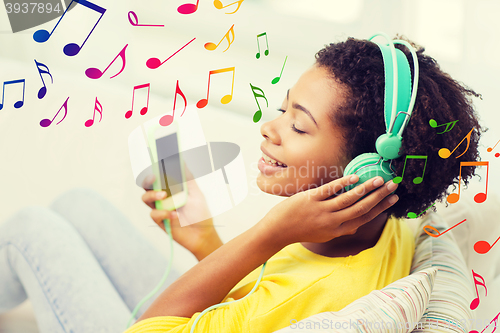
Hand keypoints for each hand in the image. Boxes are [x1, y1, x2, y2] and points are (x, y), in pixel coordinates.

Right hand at [141, 168, 222, 260]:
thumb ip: (187, 177)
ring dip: (152, 195)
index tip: (155, 160)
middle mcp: (162, 196)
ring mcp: (159, 208)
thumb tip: (181, 160)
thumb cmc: (199, 212)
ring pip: (146, 198)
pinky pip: (155, 214)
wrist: (202, 233)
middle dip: (147, 178)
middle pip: (146, 185)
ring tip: (163, 195)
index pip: (157, 175)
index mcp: (169, 187)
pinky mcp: (160, 221)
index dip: (153, 167)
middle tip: (154, 176)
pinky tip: (176, 215)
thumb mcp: (195, 192)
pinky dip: (164, 213)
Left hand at [261, 174, 398, 245]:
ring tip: (380, 179)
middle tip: (393, 185)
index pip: (364, 218)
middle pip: (362, 208)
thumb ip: (338, 228)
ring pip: (349, 199)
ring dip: (367, 188)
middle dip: (379, 196)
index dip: (380, 209)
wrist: (277, 231)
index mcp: (337, 230)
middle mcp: (332, 222)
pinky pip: (330, 190)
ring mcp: (322, 210)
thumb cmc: (300, 230)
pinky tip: (355, 177)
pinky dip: (344, 183)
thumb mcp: (323, 234)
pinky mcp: (311, 199)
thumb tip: (354, 224)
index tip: (393, 199)